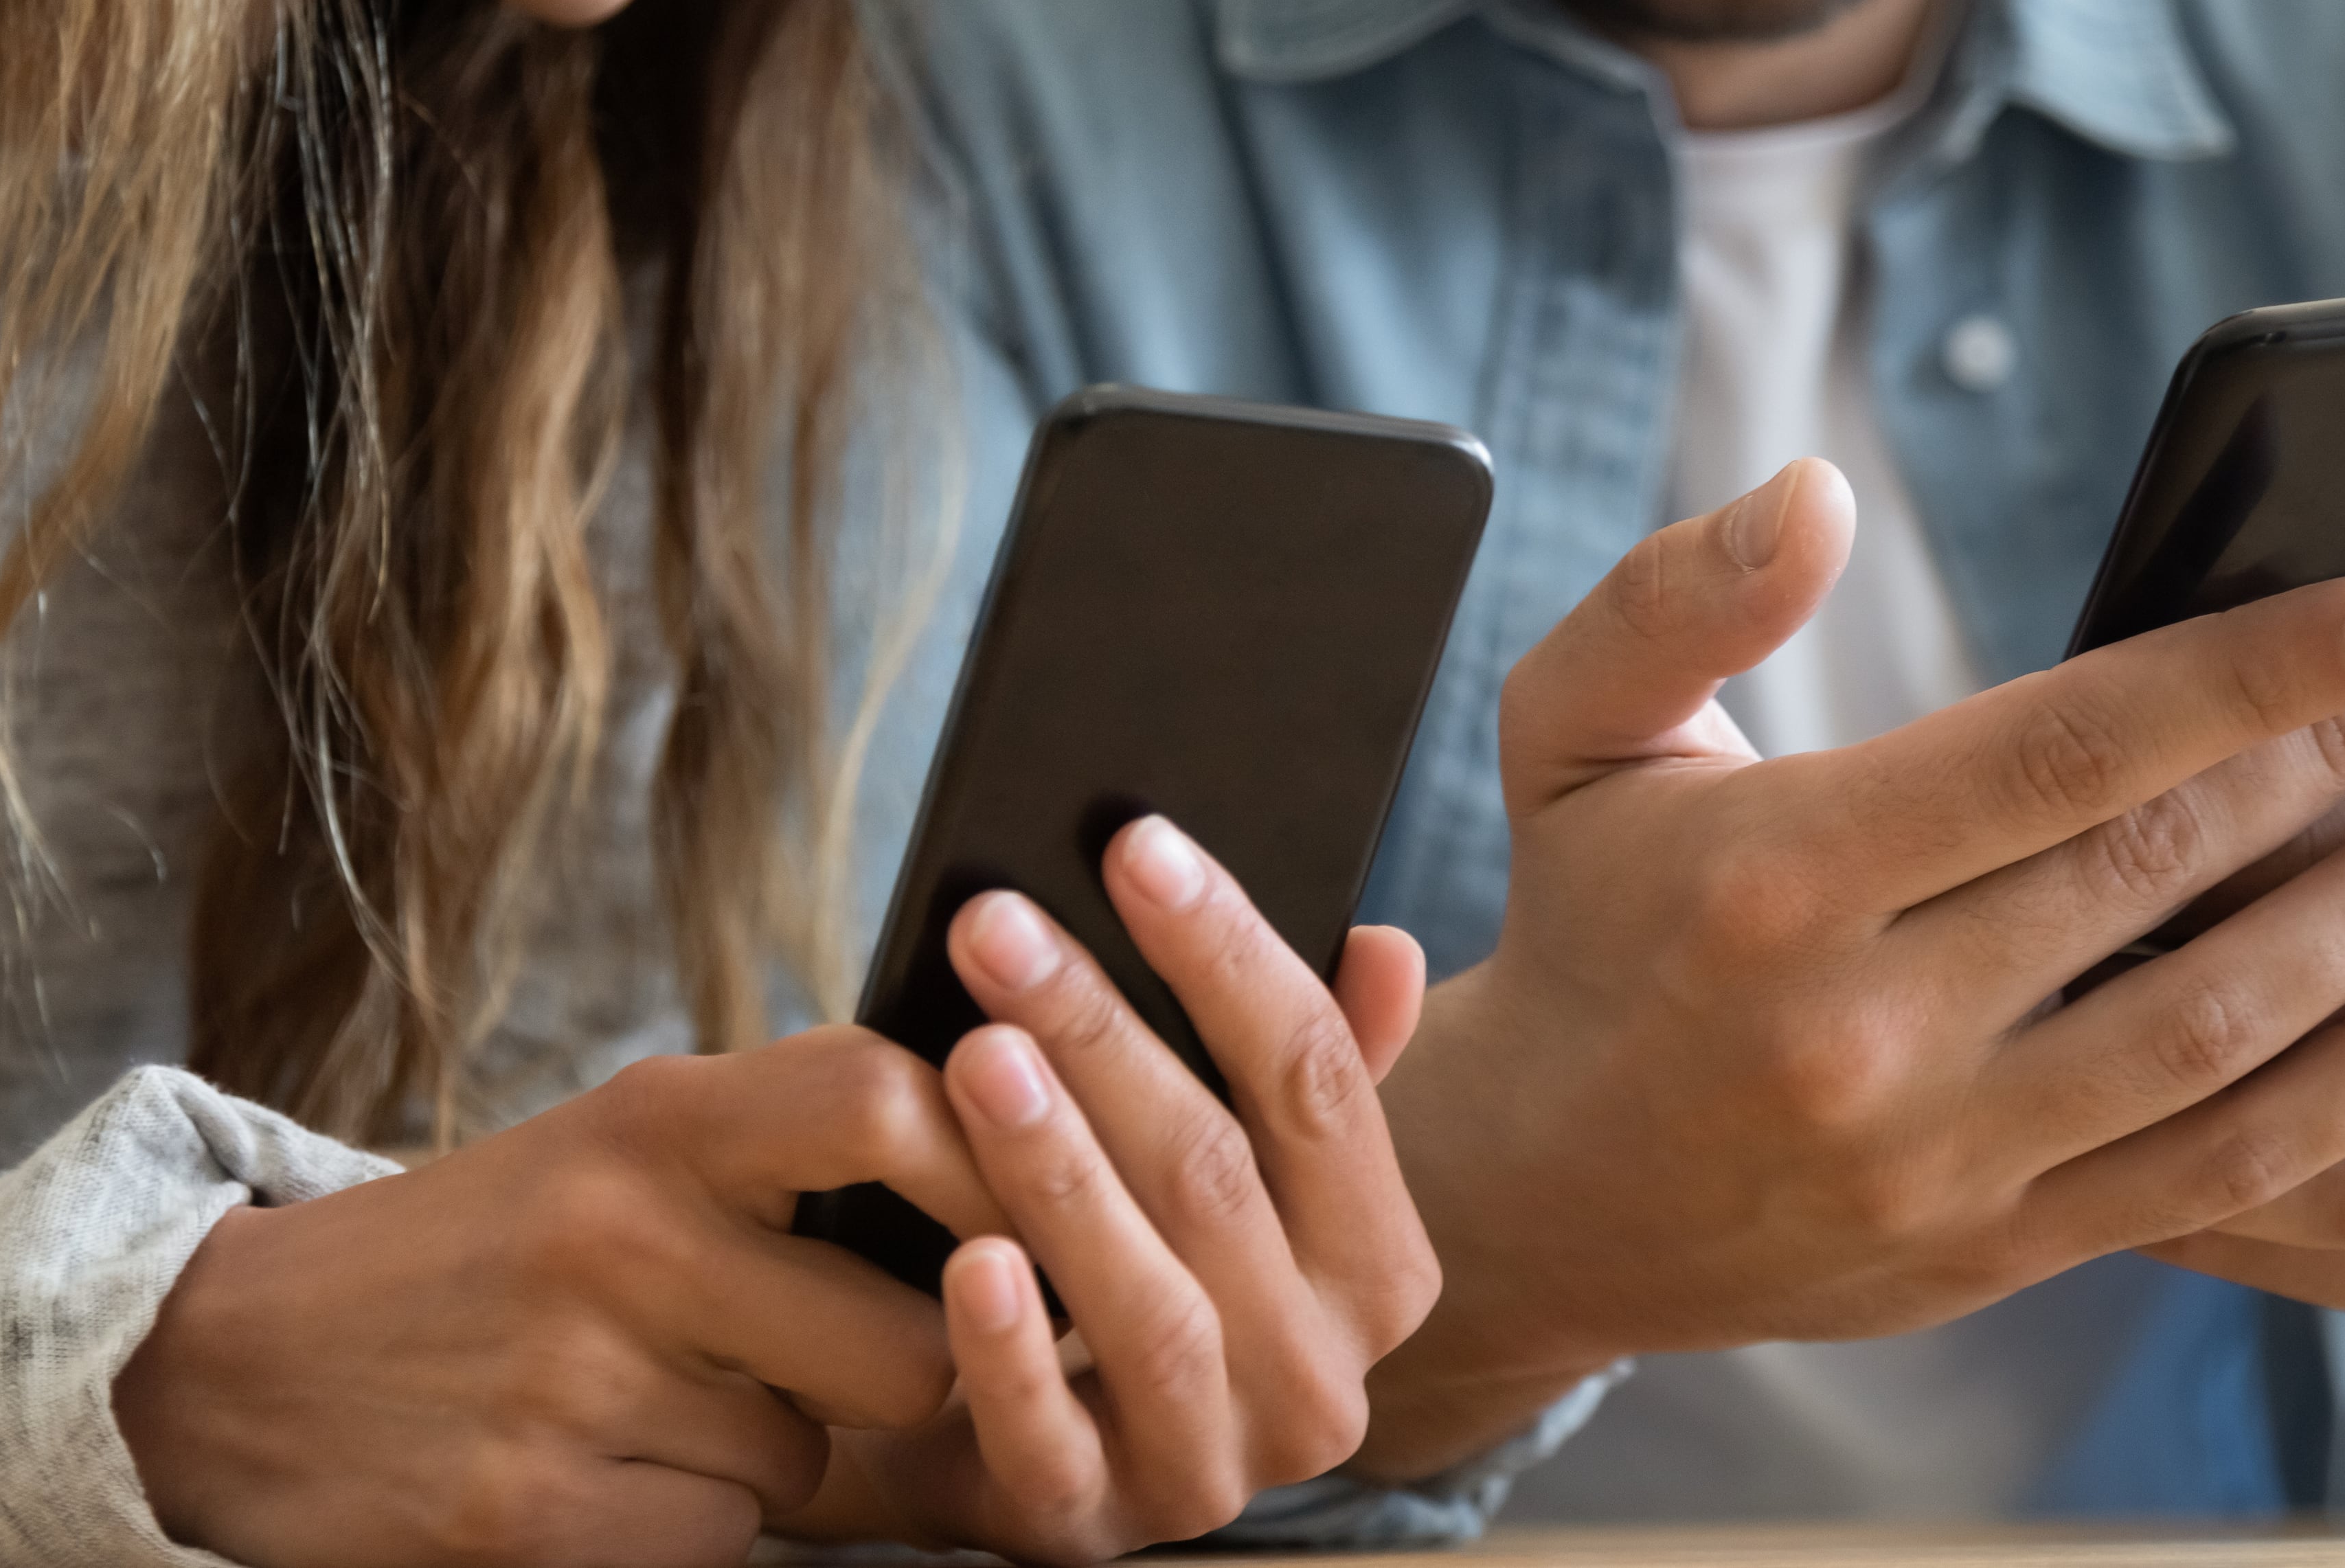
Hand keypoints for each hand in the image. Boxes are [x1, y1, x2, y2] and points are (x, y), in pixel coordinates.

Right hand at [115, 816, 1434, 1567]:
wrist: (239, 1360)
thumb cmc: (486, 1244)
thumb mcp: (622, 1143)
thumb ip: (790, 1148)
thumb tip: (1020, 1177)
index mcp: (658, 1116)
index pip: (888, 1098)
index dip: (999, 1158)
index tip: (1040, 1205)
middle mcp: (625, 1235)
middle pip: (905, 1336)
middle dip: (912, 1371)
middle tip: (864, 1357)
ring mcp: (578, 1382)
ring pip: (812, 1455)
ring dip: (782, 1452)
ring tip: (671, 1398)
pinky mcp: (534, 1516)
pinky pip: (720, 1537)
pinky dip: (693, 1519)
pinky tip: (605, 1467)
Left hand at [788, 817, 1438, 1561]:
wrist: (1029, 1445)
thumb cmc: (1142, 1257)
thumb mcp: (1239, 1170)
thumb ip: (1313, 1069)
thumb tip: (1383, 947)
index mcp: (1378, 1271)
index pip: (1321, 1085)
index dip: (1229, 954)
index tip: (1135, 844)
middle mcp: (1320, 1380)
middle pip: (1219, 1175)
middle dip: (1104, 1032)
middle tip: (998, 923)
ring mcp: (1210, 1464)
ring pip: (1147, 1301)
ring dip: (1058, 1168)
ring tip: (976, 1052)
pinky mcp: (1088, 1525)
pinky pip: (1048, 1436)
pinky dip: (1008, 1346)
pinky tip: (961, 1257)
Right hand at [1356, 461, 2344, 1478]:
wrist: (1540, 1200)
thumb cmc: (1587, 926)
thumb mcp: (1568, 734)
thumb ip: (1676, 597)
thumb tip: (1813, 496)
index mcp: (1780, 873)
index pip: (2064, 749)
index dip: (2252, 672)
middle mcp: (1867, 1024)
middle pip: (2164, 870)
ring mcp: (1943, 1152)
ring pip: (2218, 1031)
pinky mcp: (2000, 1243)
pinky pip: (2217, 1173)